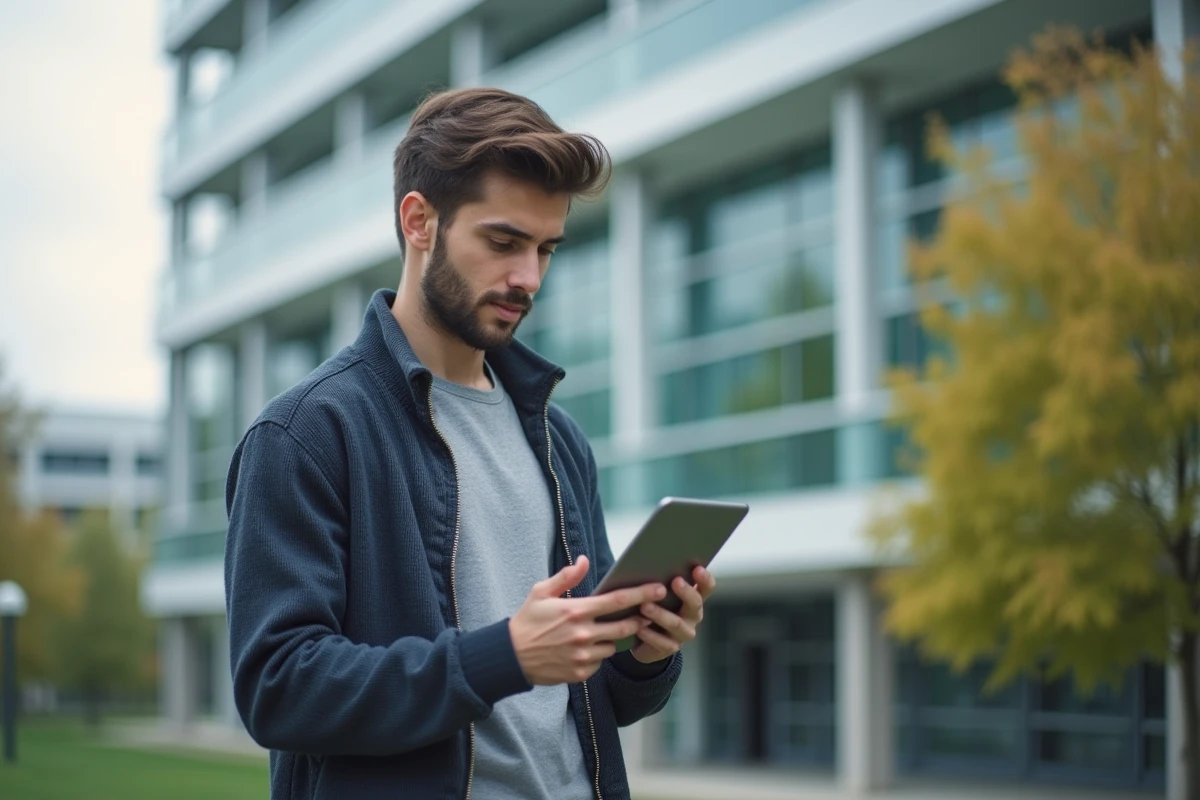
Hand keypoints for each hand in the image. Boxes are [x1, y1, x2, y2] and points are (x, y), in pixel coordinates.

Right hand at [509, 555, 666, 684]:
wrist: (510, 657)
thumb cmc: (526, 621)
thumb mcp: (541, 593)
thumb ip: (566, 577)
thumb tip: (584, 560)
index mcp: (576, 611)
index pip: (618, 600)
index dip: (642, 594)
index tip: (658, 589)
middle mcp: (583, 634)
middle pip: (625, 626)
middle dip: (638, 619)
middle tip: (644, 614)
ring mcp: (583, 655)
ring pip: (614, 646)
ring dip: (614, 639)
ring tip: (604, 632)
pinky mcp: (580, 673)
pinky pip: (600, 662)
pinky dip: (597, 655)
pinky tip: (585, 649)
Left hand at [629, 566, 715, 663]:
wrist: (643, 639)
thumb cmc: (654, 608)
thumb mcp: (659, 594)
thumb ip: (661, 582)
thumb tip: (651, 562)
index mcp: (693, 599)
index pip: (706, 588)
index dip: (705, 579)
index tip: (698, 568)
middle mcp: (692, 616)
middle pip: (695, 604)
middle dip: (686, 592)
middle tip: (675, 581)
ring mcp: (683, 633)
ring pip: (676, 624)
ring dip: (661, 614)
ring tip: (645, 606)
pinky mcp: (670, 648)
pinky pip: (662, 642)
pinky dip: (649, 634)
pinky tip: (639, 629)